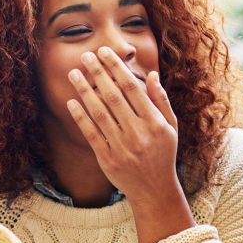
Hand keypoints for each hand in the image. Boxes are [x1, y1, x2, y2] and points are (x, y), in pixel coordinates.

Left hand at [67, 46, 184, 206]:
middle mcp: (138, 133)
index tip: (105, 53)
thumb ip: (161, 100)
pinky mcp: (107, 159)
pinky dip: (80, 117)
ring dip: (85, 91)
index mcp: (154, 122)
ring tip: (74, 73)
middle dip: (98, 73)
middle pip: (113, 96)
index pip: (132, 88)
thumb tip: (151, 74)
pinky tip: (71, 101)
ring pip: (99, 113)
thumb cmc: (164, 153)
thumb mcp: (171, 126)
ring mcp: (122, 146)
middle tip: (86, 56)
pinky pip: (91, 133)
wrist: (154, 189)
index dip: (116, 68)